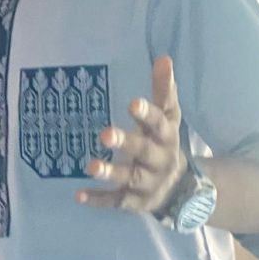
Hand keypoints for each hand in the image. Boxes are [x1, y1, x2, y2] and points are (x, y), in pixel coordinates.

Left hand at [78, 56, 187, 214]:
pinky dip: (98, 200)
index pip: (159, 124)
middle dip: (125, 143)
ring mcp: (146, 183)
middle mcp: (158, 160)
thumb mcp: (168, 119)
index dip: (148, 114)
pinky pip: (115, 201)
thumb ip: (163, 91)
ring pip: (128, 178)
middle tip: (105, 134)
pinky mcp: (132, 201)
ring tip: (90, 166)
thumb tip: (163, 58)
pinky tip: (78, 196)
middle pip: (143, 151)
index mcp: (166, 137)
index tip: (133, 103)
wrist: (181, 190)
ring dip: (109, 173)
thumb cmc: (164, 144)